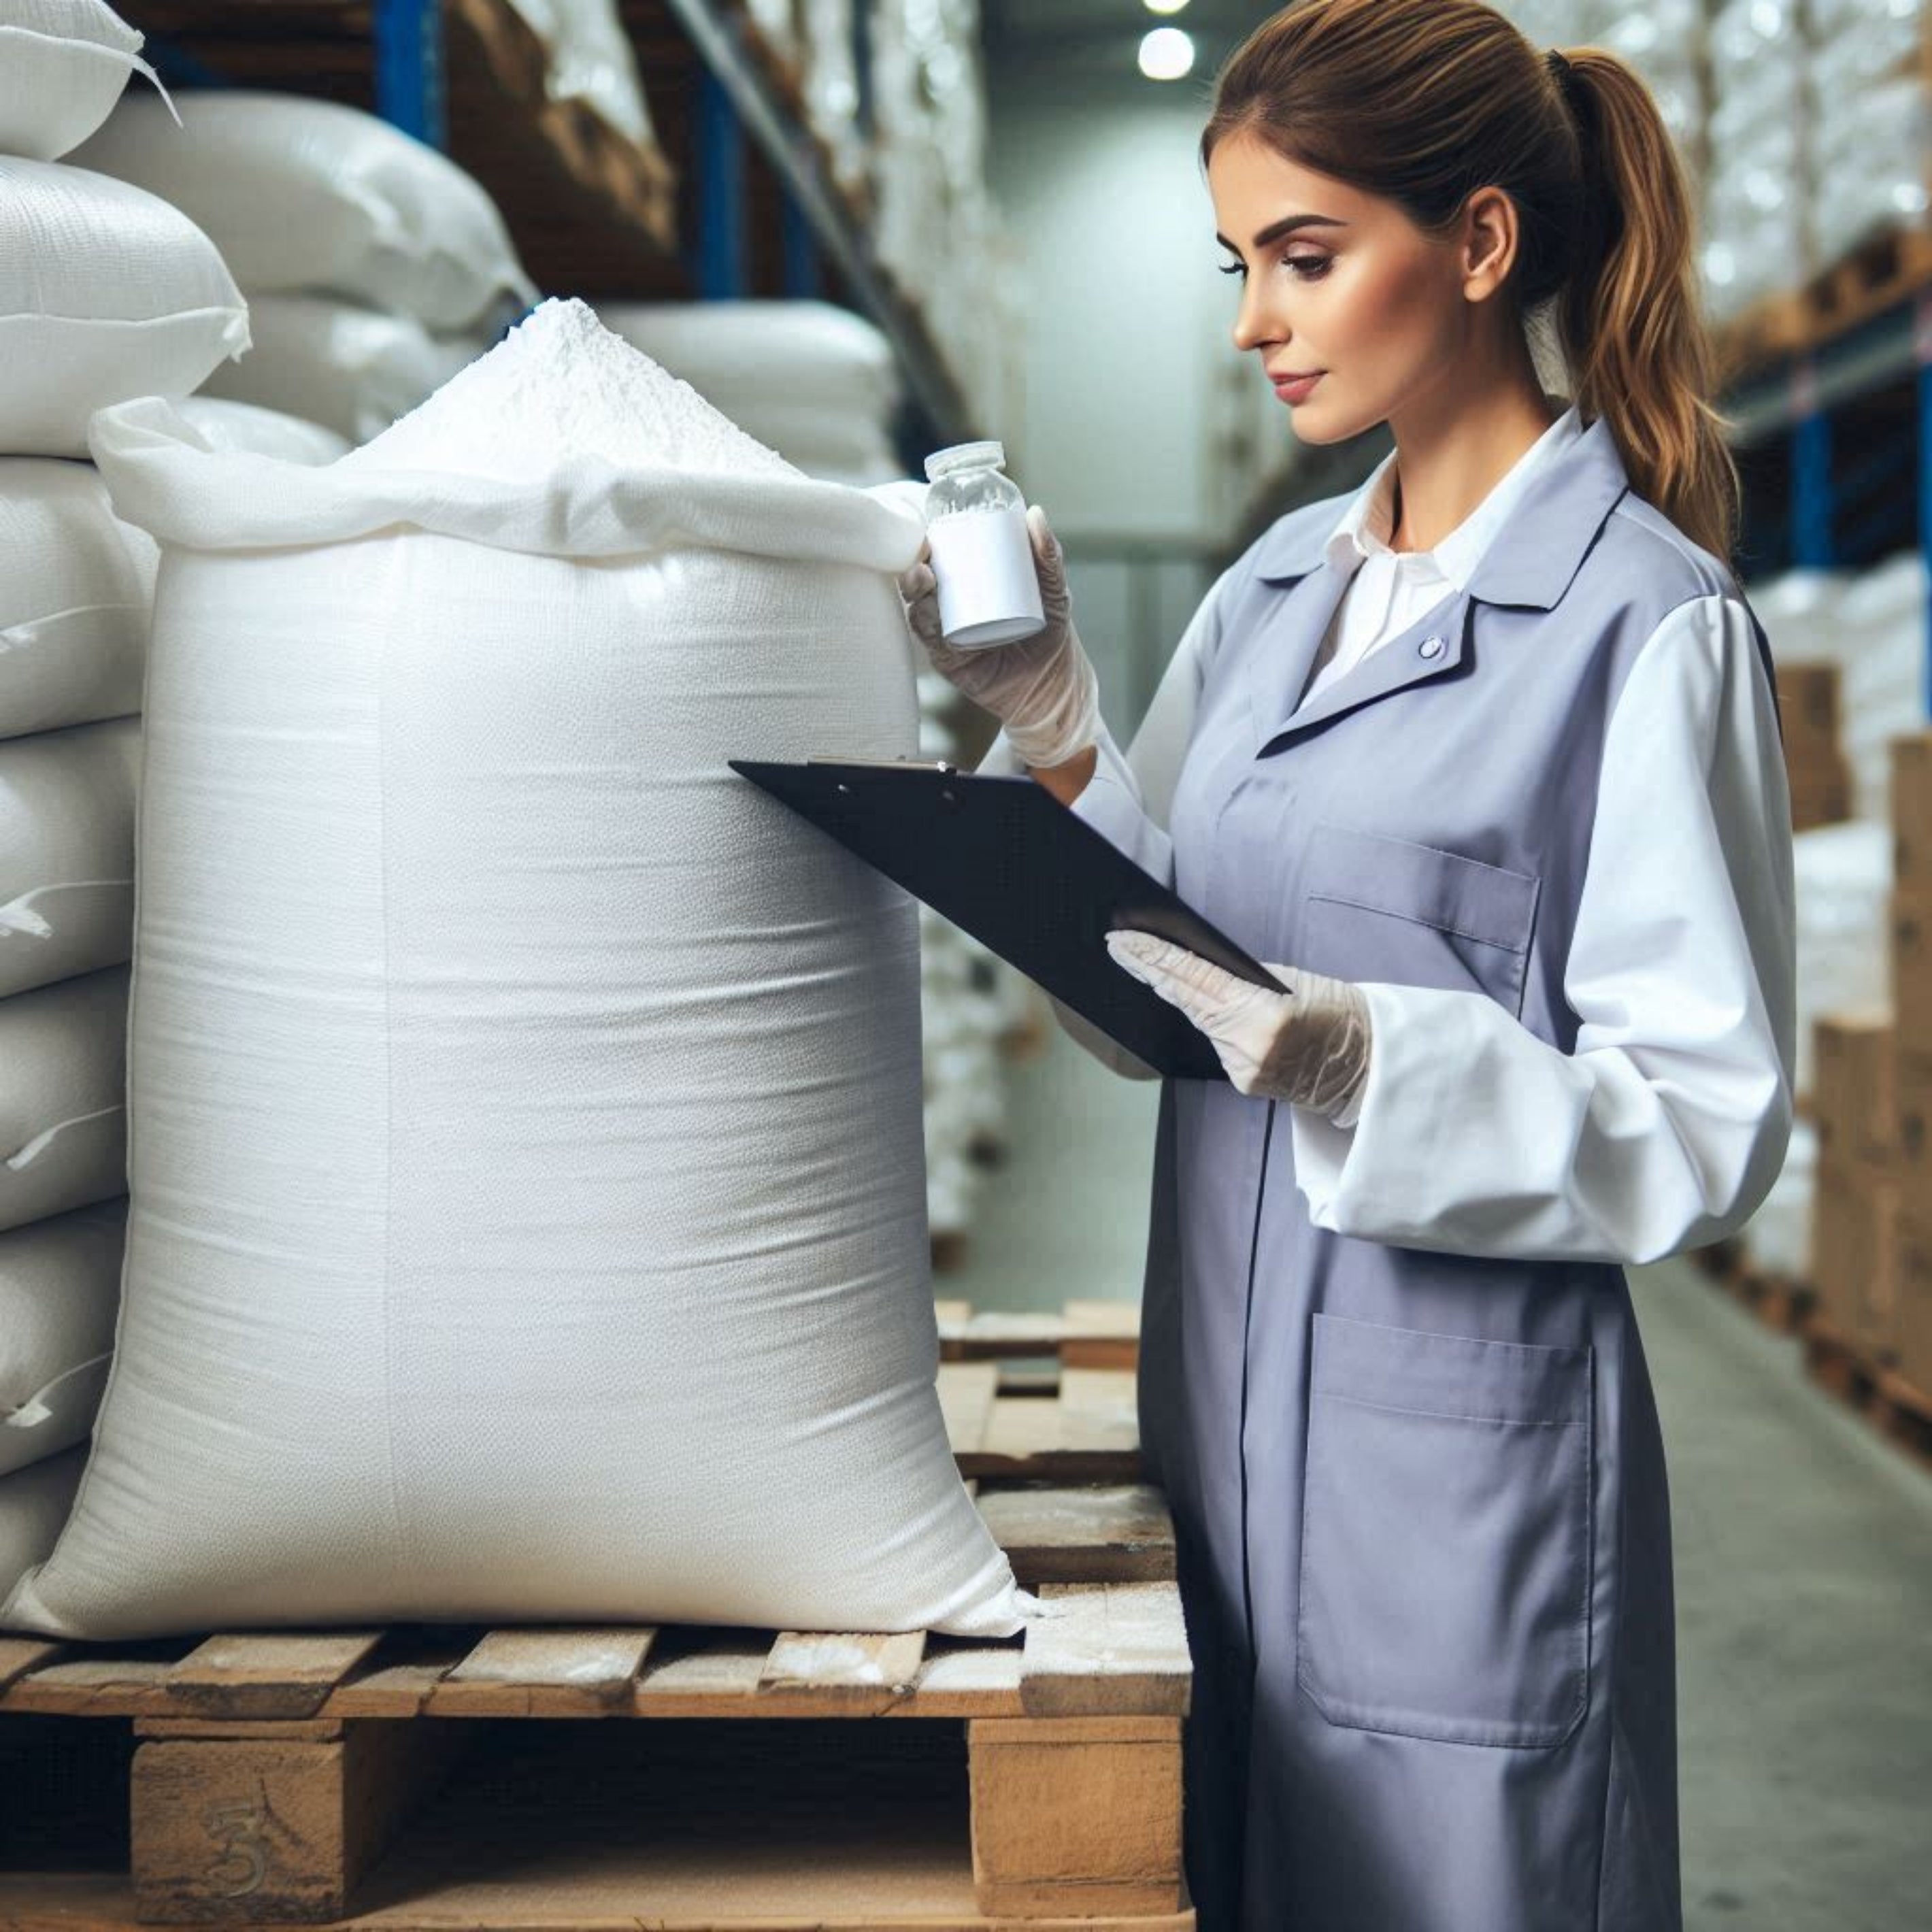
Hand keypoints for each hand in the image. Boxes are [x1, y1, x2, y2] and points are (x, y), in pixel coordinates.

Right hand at [898, 504, 1099, 770]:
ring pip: (921, 605)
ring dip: (915, 590)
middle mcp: (954, 606)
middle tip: (925, 551)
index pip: (945, 557)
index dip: (931, 540)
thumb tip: (1035, 512)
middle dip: (916, 562)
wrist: (1055, 685)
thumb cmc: (1052, 631)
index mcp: (972, 584)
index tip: (932, 524)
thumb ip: (1048, 554)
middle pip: (925, 579)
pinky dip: (925, 623)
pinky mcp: (949, 659)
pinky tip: (926, 610)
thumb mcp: (1053, 589)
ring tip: (923, 577)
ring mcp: (949, 632)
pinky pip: (929, 639)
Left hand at [1106, 931, 1372, 1120]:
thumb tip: (1197, 965)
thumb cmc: (1338, 1012)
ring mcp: (1243, 1069)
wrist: (1367, 1064)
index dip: (1154, 960)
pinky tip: (1215, 1009)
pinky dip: (1214, 1024)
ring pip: (1201, 1024)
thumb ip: (1241, 977)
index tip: (1122, 941)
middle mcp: (1247, 1047)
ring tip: (1169, 969)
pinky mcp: (1244, 1081)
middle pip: (1186, 1003)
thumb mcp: (1292, 980)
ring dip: (1187, 998)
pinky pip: (1217, 1043)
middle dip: (1151, 973)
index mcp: (1263, 1015)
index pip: (1194, 982)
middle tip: (1119, 946)